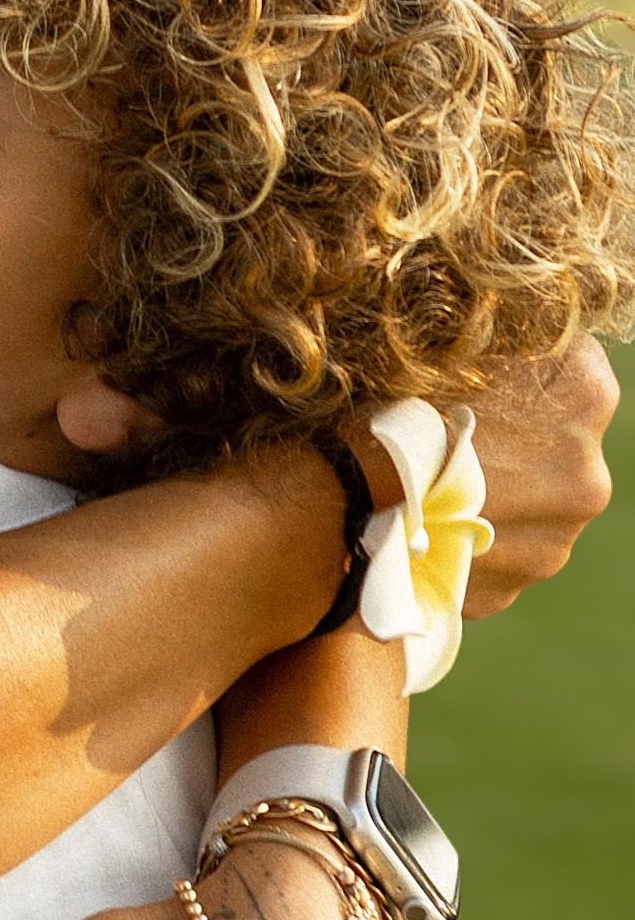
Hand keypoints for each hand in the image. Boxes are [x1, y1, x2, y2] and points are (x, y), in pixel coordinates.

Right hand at [354, 334, 615, 617]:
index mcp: (585, 400)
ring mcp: (551, 546)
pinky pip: (492, 551)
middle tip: (446, 427)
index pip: (575, 365)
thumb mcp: (447, 346)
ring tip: (427, 480)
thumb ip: (495, 342)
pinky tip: (421, 519)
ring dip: (492, 491)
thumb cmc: (387, 408)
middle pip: (558, 443)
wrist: (330, 507)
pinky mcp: (507, 589)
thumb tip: (502, 330)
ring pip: (529, 505)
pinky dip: (463, 534)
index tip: (481, 370)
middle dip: (513, 436)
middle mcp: (587, 480)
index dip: (525, 364)